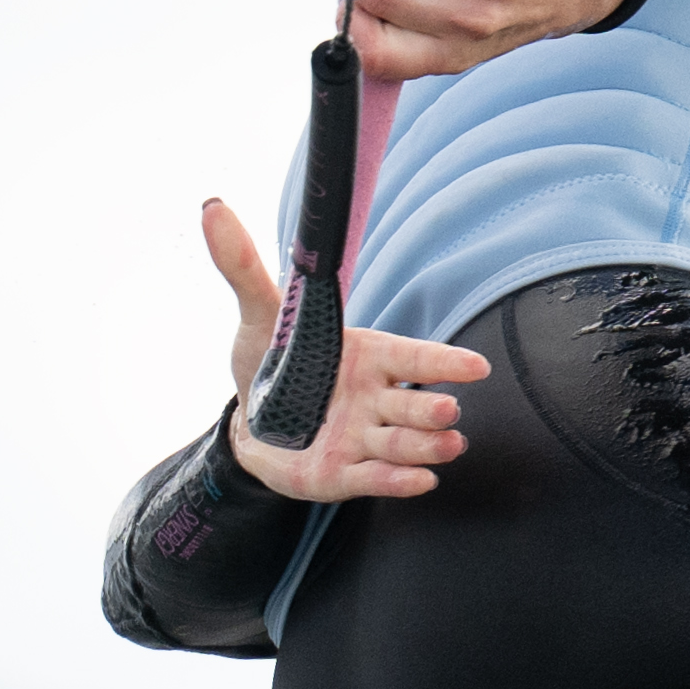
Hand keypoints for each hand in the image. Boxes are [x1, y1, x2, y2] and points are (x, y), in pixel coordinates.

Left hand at [199, 197, 487, 504]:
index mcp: (368, 356)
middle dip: (431, 409)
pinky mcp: (345, 474)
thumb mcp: (259, 313)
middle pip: (412, 404)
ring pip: (402, 444)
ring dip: (425, 446)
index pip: (414, 358)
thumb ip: (244, 266)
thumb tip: (212, 207)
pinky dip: (399, 481)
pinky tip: (423, 481)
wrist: (250, 421)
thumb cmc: (272, 360)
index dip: (445, 362)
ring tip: (447, 445)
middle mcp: (375, 398)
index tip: (477, 367)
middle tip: (446, 410)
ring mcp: (363, 438)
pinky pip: (377, 479)